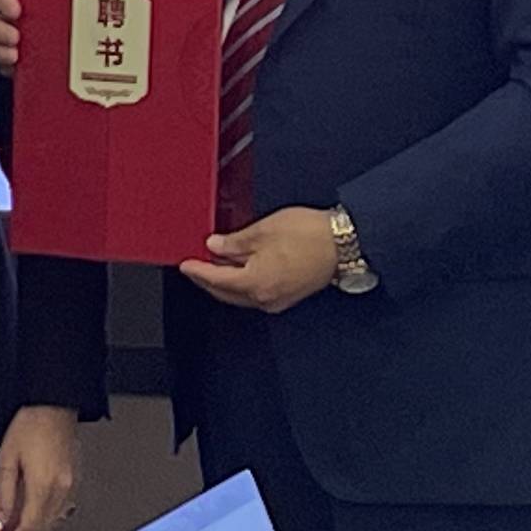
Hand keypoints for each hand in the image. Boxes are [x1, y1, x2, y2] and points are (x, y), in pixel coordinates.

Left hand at [0, 404, 82, 530]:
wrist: (55, 405)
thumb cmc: (30, 424)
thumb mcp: (7, 458)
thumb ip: (3, 493)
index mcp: (43, 485)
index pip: (29, 526)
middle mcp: (61, 488)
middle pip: (42, 526)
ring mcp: (71, 484)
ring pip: (53, 519)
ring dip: (36, 524)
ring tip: (18, 518)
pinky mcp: (75, 478)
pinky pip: (62, 507)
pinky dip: (47, 513)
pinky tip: (34, 504)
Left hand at [179, 210, 342, 314]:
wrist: (344, 243)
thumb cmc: (310, 235)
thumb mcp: (263, 231)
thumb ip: (235, 242)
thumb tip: (216, 246)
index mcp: (255, 283)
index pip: (216, 279)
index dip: (197, 271)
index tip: (186, 264)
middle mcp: (265, 298)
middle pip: (226, 293)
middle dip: (208, 280)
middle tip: (195, 267)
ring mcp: (278, 300)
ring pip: (241, 295)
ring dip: (226, 282)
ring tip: (216, 266)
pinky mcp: (289, 295)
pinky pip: (256, 293)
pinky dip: (243, 283)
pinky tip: (242, 270)